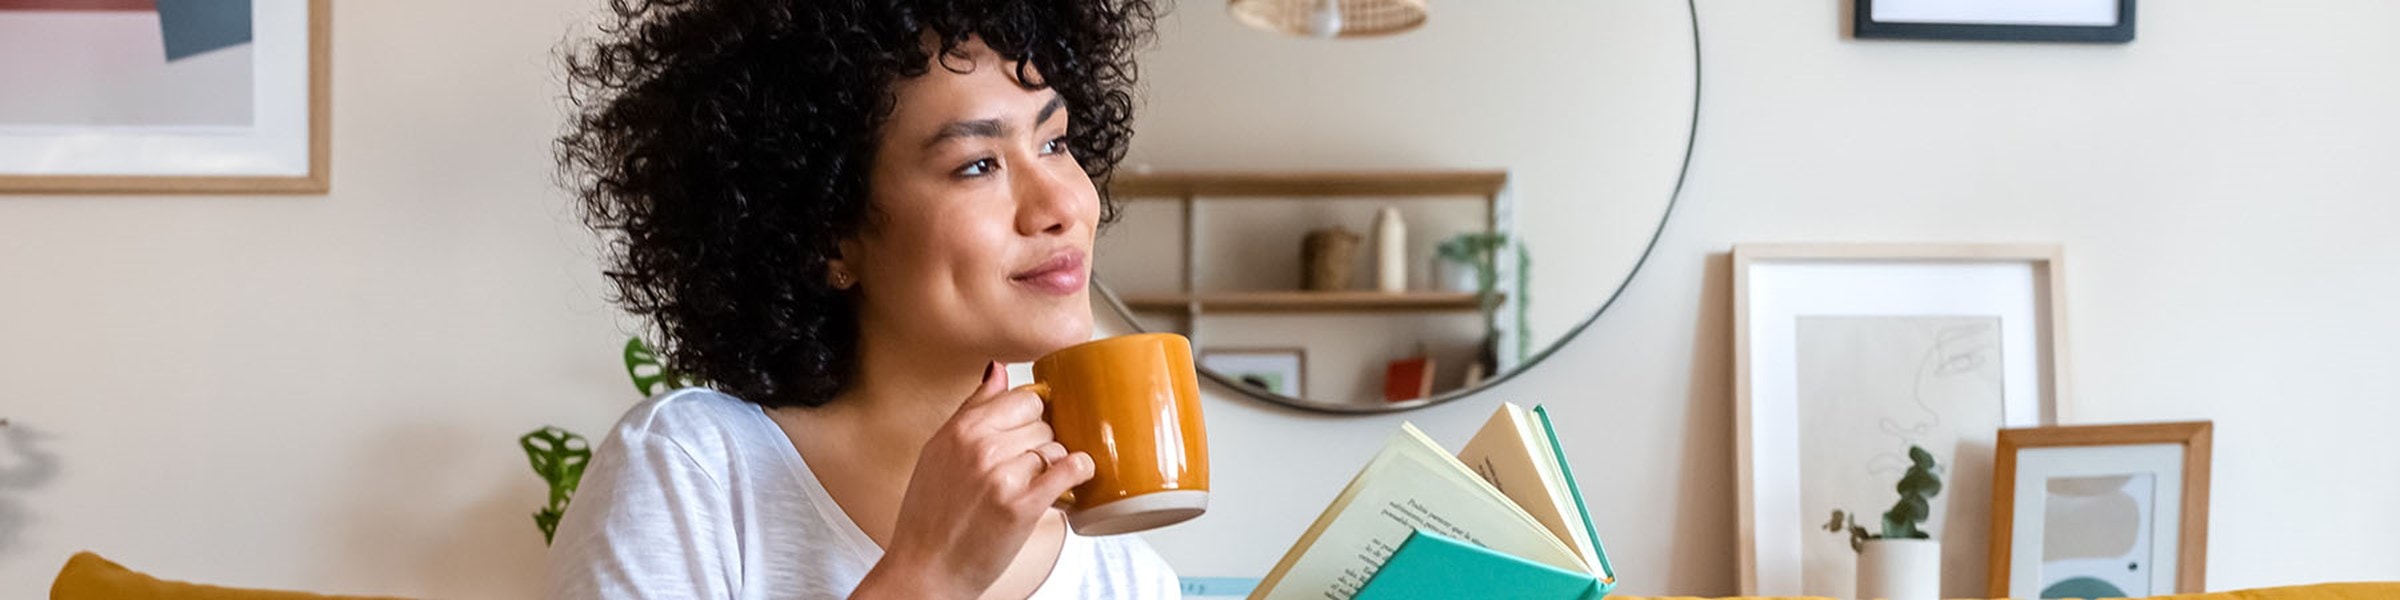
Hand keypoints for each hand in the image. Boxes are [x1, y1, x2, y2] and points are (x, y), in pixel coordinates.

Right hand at [855, 362, 1094, 598]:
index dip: (1032, 416)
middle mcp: (980, 447)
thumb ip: (971, 409)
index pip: (1021, 397)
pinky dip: (1079, 471)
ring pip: (1055, 446)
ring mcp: (1001, 475)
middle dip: (1042, 442)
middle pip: (1042, 421)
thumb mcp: (938, 451)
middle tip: (1029, 467)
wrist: (925, 569)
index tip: (1030, 433)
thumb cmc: (929, 516)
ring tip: (1038, 484)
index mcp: (960, 430)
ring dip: (1054, 464)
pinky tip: (1076, 477)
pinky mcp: (1022, 506)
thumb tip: (997, 370)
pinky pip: (1069, 469)